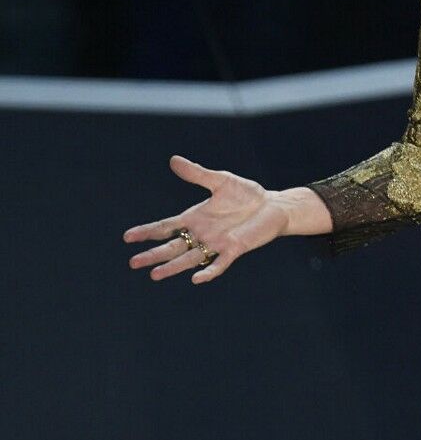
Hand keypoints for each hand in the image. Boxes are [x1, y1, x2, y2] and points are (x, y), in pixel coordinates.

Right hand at [124, 155, 287, 283]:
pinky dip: (208, 272)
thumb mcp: (220, 181)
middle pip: (173, 247)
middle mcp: (202, 234)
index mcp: (195, 218)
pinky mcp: (234, 249)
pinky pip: (219, 264)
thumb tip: (174, 160)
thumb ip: (197, 173)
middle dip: (154, 255)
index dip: (148, 232)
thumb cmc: (246, 195)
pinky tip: (196, 279)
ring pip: (190, 258)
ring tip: (155, 275)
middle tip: (133, 263)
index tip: (127, 237)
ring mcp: (216, 243)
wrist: (273, 205)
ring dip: (173, 267)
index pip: (166, 227)